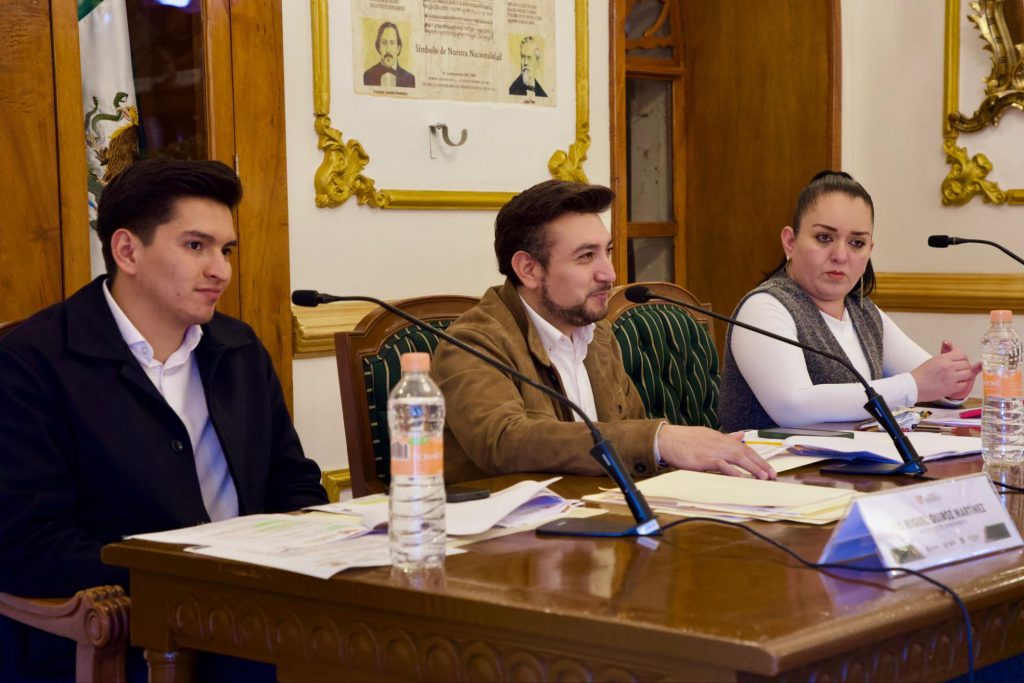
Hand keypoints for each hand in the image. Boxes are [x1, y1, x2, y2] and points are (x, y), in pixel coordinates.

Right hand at [657, 427, 775, 479]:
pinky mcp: (704, 459)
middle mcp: (720, 443)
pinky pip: (722, 465)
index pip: (745, 448)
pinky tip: (741, 477)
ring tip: (763, 477)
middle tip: (773, 475)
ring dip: (752, 468)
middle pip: (745, 453)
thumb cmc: (685, 439)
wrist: (667, 439)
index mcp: (722, 438)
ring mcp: (713, 450)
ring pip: (738, 458)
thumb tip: (741, 435)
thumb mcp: (709, 435)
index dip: (758, 458)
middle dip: (761, 464)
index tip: (769, 468)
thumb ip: (727, 437)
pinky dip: (733, 471)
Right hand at [911, 340, 980, 401]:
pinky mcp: (951, 388)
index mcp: (943, 358)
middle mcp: (948, 366)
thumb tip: (956, 353)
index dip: (963, 358)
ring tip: (958, 378)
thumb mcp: (933, 360)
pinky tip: (954, 384)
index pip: (961, 354)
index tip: (960, 362)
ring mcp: (950, 377)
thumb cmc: (921, 375)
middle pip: (966, 364)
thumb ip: (946, 357)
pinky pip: (964, 384)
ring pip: (968, 374)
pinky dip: (961, 384)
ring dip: (964, 376)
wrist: (913, 386)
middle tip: (959, 371)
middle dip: (964, 367)